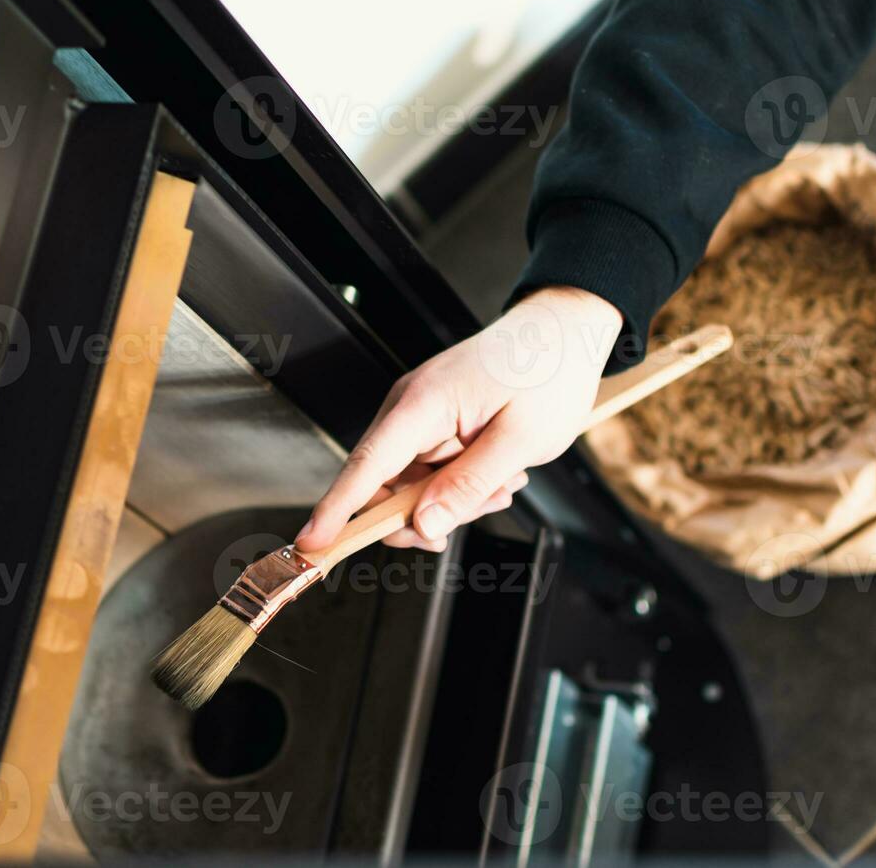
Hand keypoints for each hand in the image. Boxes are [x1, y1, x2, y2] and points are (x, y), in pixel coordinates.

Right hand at [293, 286, 622, 553]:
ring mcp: (419, 416)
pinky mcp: (432, 424)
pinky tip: (496, 472)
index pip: (367, 464)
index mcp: (423, 403)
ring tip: (504, 477)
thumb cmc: (548, 371)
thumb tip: (424, 525)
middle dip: (430, 512)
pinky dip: (460, 485)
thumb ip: (469, 484)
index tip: (312, 544)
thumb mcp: (521, 439)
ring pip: (413, 487)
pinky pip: (430, 474)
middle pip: (387, 487)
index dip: (338, 509)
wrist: (563, 332)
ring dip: (456, 499)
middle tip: (487, 502)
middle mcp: (409, 408)